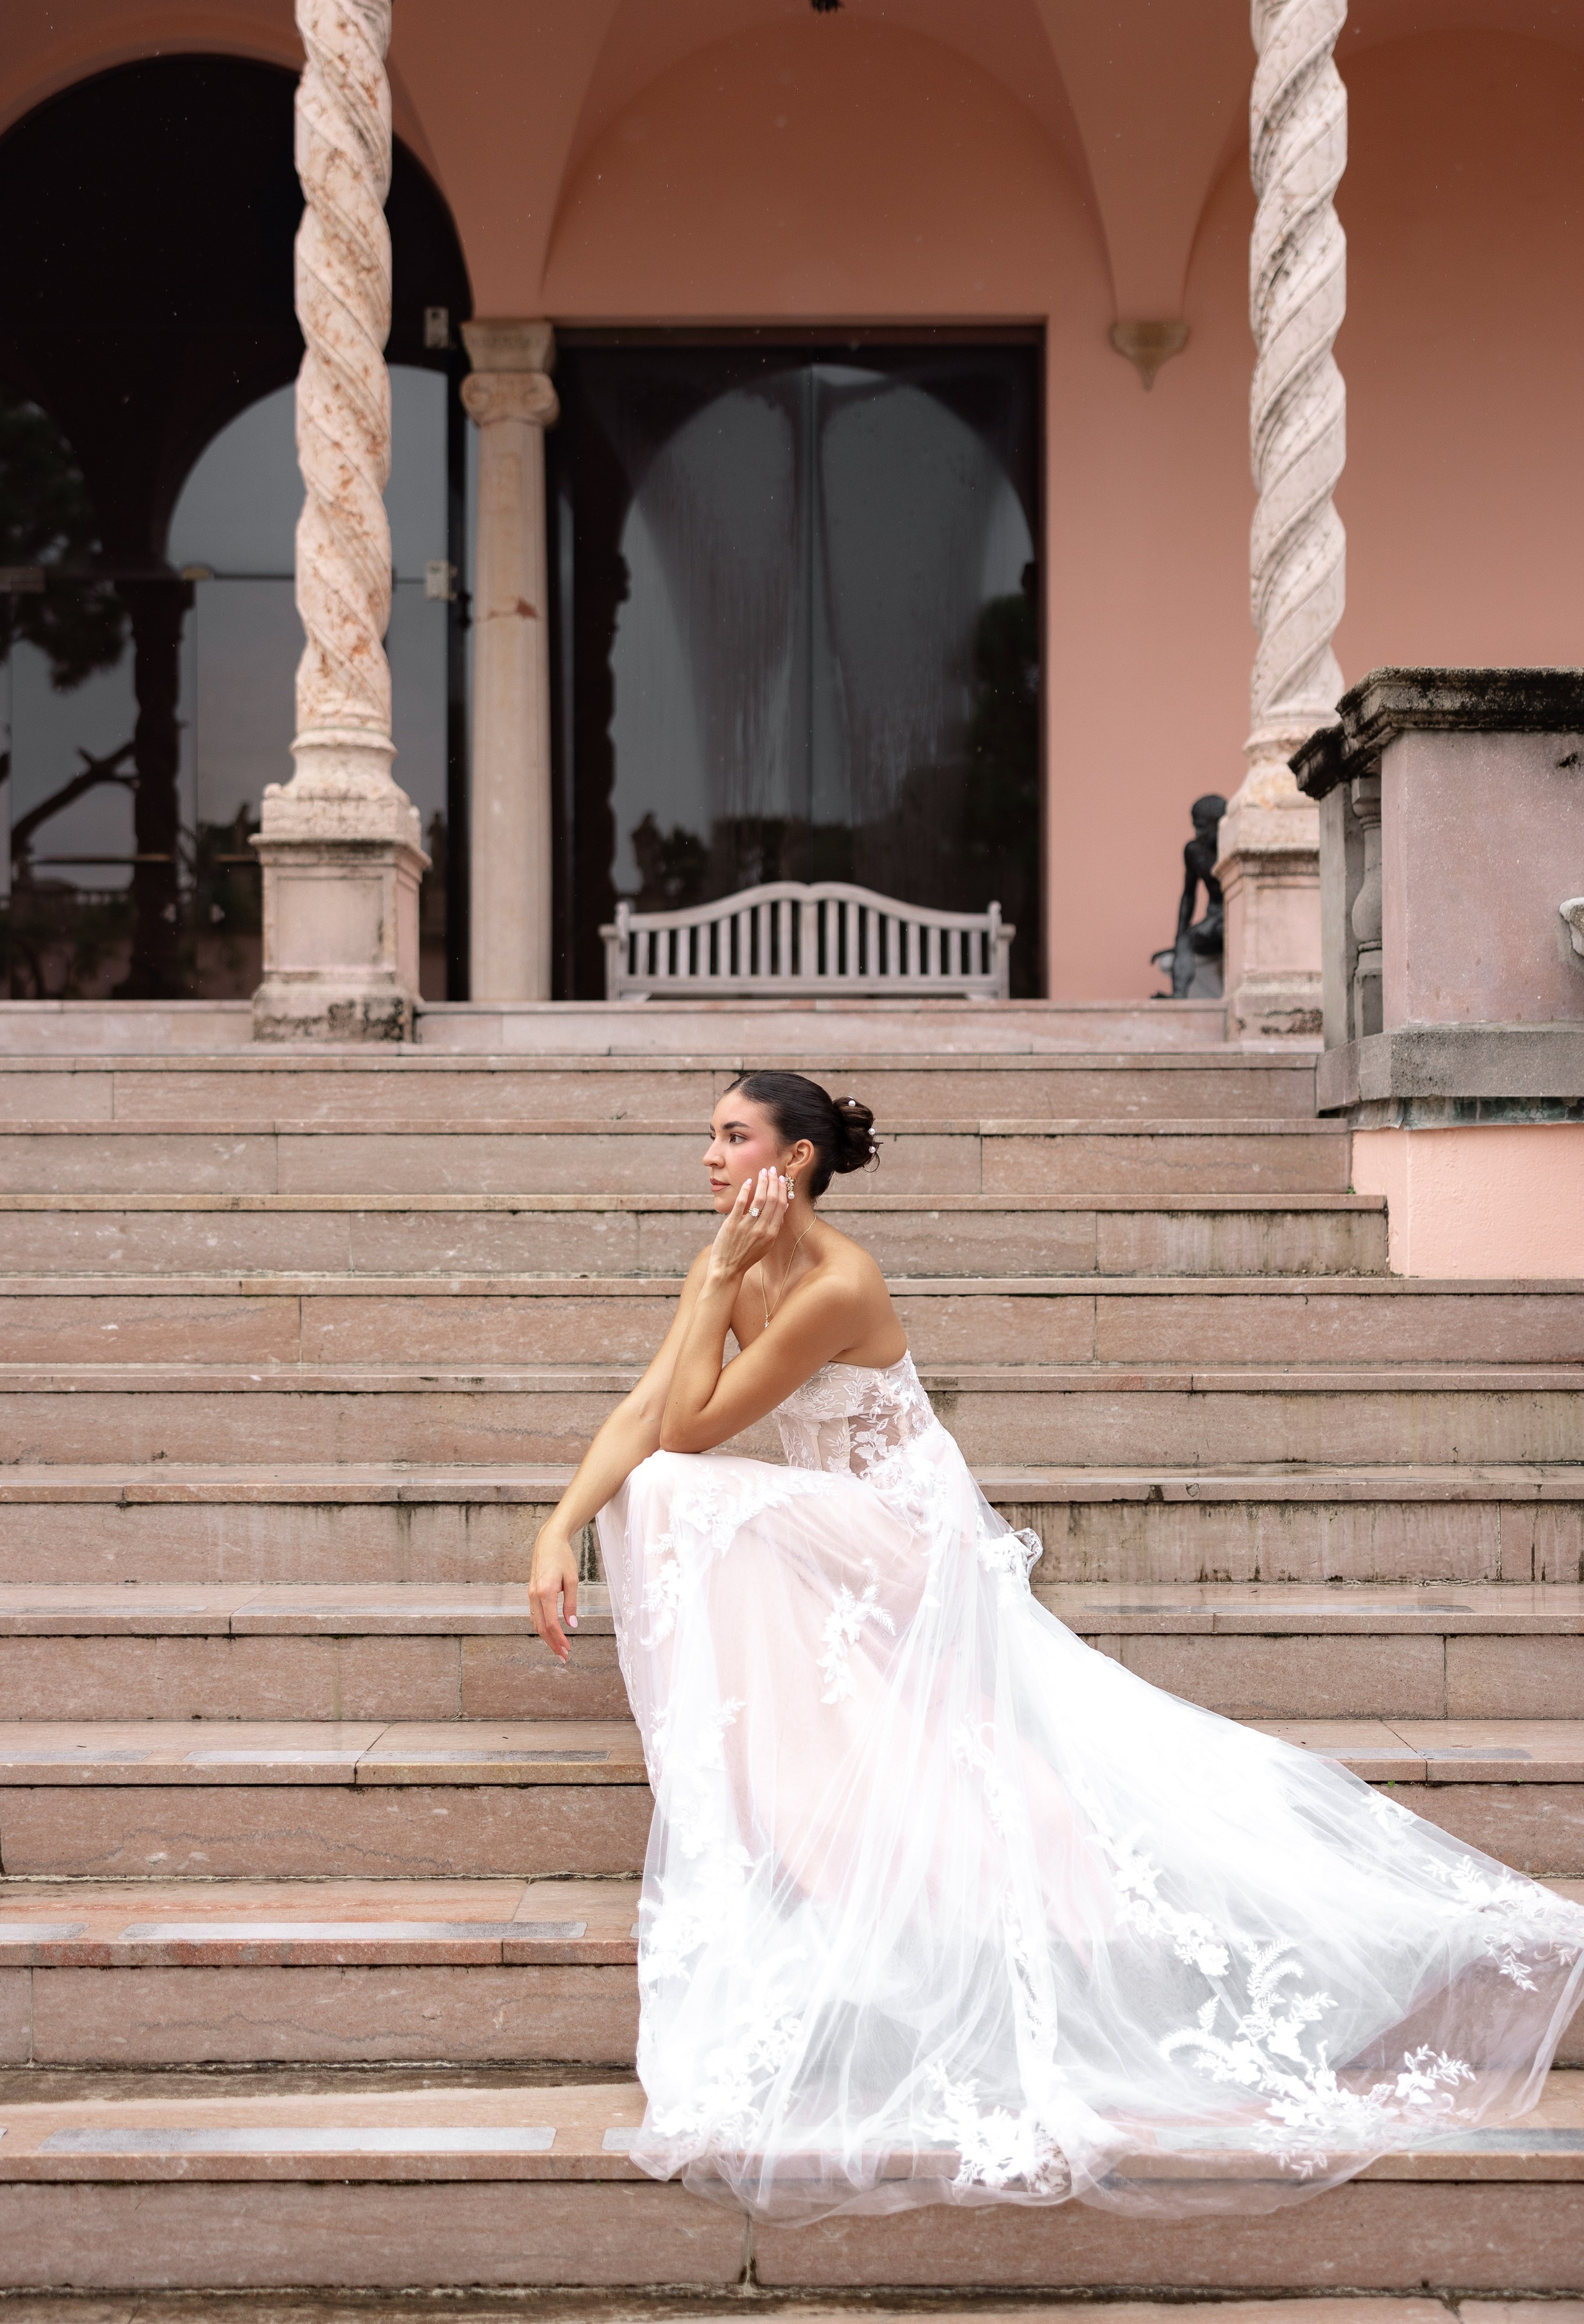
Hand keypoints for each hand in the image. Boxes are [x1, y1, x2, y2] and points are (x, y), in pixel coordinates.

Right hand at [529, 1522, 579, 1663]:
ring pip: (536, 1624)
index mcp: (545, 1592)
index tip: (568, 1649)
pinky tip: (550, 1634)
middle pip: (541, 1628)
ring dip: (546, 1638)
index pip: (551, 1623)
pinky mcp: (531, 1593)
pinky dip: (541, 1628)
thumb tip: (572, 1625)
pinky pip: (534, 1616)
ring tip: (558, 1649)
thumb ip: (571, 1603)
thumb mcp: (572, 1579)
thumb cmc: (563, 1558)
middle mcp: (534, 1596)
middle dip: (552, 1644)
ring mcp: (530, 1595)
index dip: (559, 1639)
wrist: (548, 1542)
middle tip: (564, 1657)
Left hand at [709, 1167, 791, 1282]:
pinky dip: (745, 1190)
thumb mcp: (766, 1244)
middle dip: (773, 1182)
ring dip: (762, 1183)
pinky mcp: (732, 1224)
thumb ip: (774, 1226)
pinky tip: (748, 1181)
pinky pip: (741, 1203)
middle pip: (771, 1200)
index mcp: (771, 1234)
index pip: (781, 1206)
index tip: (781, 1179)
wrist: (728, 1269)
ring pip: (759, 1199)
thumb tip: (783, 1206)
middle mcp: (761, 1229)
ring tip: (762, 1172)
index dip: (782, 1190)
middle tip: (771, 1170)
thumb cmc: (747, 1256)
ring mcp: (747, 1226)